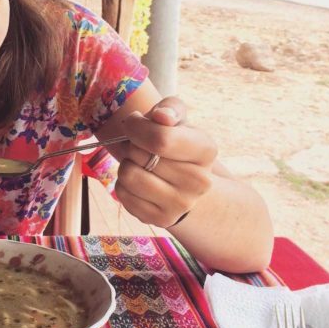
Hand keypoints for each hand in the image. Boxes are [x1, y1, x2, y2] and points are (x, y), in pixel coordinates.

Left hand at [114, 97, 217, 227]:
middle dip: (131, 144)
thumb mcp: (177, 119)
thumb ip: (170, 108)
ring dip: (126, 164)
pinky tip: (139, 180)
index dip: (137, 126)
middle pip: (139, 155)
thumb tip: (162, 116)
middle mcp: (199, 181)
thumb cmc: (177, 143)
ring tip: (139, 163)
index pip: (160, 138)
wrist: (187, 184)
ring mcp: (181, 204)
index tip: (134, 122)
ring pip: (128, 175)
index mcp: (206, 150)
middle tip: (140, 146)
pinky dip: (123, 184)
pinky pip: (122, 194)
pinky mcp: (161, 219)